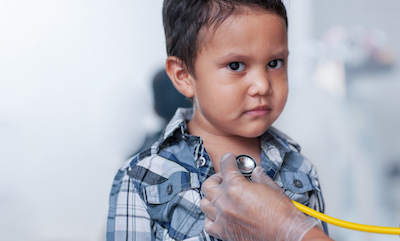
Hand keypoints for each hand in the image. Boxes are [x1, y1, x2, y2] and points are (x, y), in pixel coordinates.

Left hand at [200, 153, 318, 240]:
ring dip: (211, 197)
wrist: (286, 235)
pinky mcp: (224, 232)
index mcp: (236, 188)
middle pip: (208, 185)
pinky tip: (218, 214)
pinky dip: (210, 218)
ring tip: (219, 196)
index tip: (228, 159)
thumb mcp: (272, 188)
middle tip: (224, 179)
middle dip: (216, 178)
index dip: (227, 159)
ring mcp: (223, 218)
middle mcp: (225, 202)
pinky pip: (207, 224)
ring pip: (204, 203)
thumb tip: (257, 173)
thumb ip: (260, 178)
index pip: (226, 167)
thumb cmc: (281, 215)